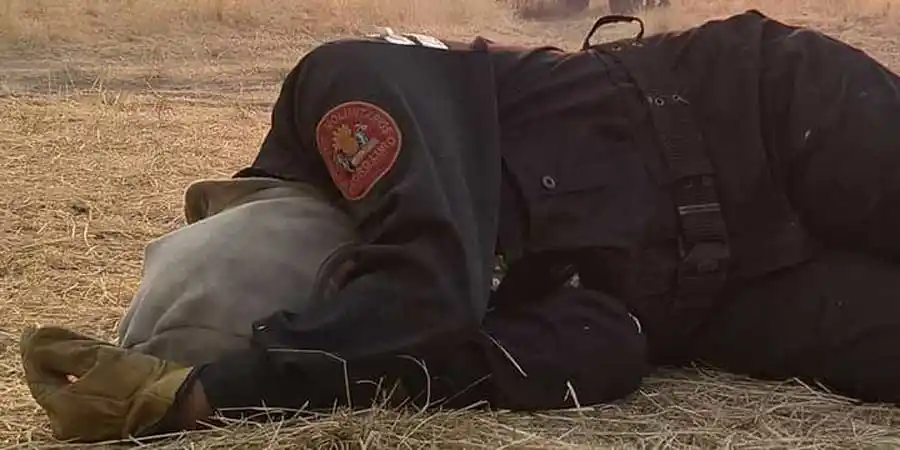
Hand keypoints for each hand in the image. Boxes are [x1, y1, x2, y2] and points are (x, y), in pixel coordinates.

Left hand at [19, 326, 193, 441]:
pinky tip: (93, 368)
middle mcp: (67, 424)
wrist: (177, 401)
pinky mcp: (99, 426)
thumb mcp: (99, 356)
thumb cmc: (140, 379)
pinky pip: (80, 400)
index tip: (38, 329)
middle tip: (66, 336)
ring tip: (83, 348)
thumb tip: (32, 336)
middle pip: (51, 384)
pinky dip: (82, 382)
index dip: (36, 350)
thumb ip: (61, 348)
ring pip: (66, 391)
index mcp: (63, 408)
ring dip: (70, 369)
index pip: (37, 375)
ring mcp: (83, 428)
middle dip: (55, 359)